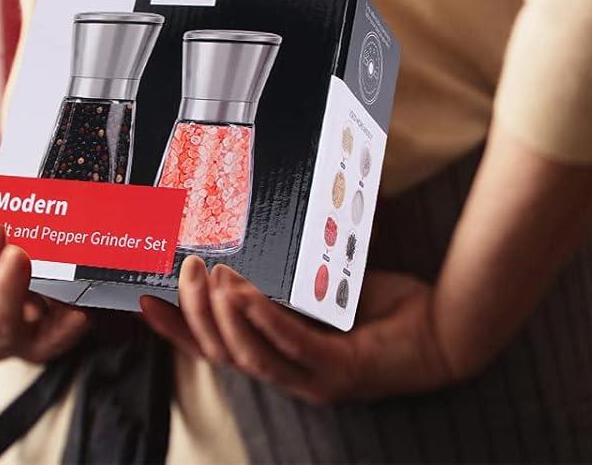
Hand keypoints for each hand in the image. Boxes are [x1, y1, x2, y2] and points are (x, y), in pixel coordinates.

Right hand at [139, 259, 457, 403]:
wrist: (446, 330)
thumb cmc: (390, 309)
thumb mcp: (331, 283)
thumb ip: (299, 267)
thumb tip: (279, 213)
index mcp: (284, 357)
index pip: (216, 350)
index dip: (178, 330)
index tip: (145, 301)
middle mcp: (293, 375)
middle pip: (223, 353)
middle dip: (195, 312)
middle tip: (182, 269)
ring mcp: (315, 378)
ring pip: (249, 354)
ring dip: (222, 315)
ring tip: (208, 275)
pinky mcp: (340, 369)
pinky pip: (292, 344)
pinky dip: (265, 319)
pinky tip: (247, 294)